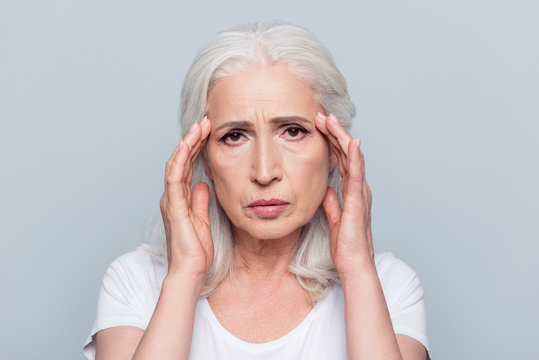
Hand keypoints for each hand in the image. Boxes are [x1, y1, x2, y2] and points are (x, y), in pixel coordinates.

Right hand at [160, 117, 212, 280]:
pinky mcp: (173, 207)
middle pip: (180, 160)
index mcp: (179, 199)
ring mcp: (171, 200)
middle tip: (205, 121)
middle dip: (193, 139)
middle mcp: (172, 196)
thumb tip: (202, 185)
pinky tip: (187, 144)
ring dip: (188, 143)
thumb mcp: (202, 220)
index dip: (196, 147)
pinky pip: (174, 178)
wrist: (190, 271)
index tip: (208, 131)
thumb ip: (200, 202)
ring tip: (199, 125)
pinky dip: (180, 159)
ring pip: (176, 163)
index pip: (186, 166)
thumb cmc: (195, 251)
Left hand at [314, 113, 373, 275]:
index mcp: (352, 191)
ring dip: (342, 137)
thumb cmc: (346, 245)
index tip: (319, 126)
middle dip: (335, 133)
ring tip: (331, 120)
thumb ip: (332, 202)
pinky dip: (356, 157)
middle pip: (347, 154)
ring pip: (352, 158)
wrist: (354, 264)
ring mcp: (361, 193)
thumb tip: (326, 189)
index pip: (342, 160)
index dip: (331, 141)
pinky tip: (352, 142)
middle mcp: (359, 188)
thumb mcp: (334, 218)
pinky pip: (357, 175)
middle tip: (322, 115)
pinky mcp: (359, 202)